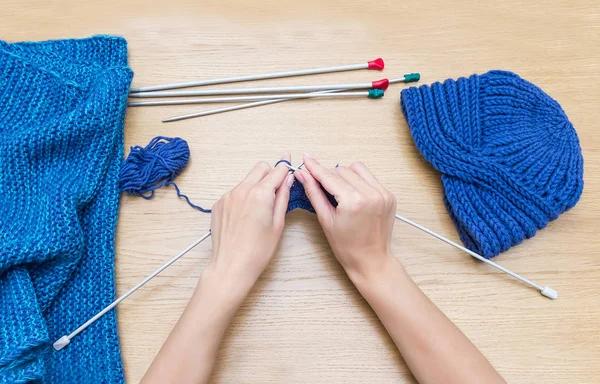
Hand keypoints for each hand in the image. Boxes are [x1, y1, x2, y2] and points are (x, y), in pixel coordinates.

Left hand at [208, 154, 293, 294]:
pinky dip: (243, 197)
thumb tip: (288, 179)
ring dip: (256, 186)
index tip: (289, 163)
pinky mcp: (219, 204)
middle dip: (270, 174)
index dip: (285, 167)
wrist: (231, 266)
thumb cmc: (258, 250)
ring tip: (259, 210)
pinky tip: (245, 216)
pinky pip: (235, 192)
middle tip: (276, 190)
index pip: (277, 170)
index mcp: (260, 193)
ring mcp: (228, 196)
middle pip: (260, 168)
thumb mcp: (278, 224)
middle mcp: (242, 189)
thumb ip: (283, 197)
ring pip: (246, 180)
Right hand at [294, 154, 396, 280]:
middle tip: (320, 186)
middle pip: (342, 170)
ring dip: (345, 175)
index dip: (315, 168)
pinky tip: (353, 195)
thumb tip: (302, 174)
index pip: (330, 177)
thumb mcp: (325, 219)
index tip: (306, 158)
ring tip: (339, 191)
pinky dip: (359, 182)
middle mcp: (371, 194)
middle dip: (329, 175)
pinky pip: (370, 178)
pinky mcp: (389, 195)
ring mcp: (383, 193)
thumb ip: (314, 193)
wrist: (371, 260)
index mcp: (354, 201)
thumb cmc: (346, 246)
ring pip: (357, 169)